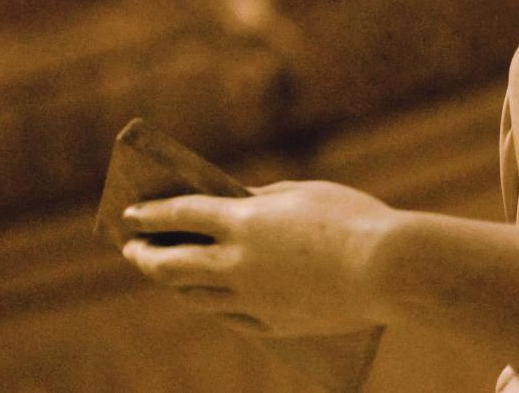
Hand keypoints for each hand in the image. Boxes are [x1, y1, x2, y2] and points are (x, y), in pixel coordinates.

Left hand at [121, 180, 394, 336]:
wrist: (387, 269)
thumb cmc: (353, 219)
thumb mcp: (305, 193)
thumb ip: (264, 197)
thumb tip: (237, 203)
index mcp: (243, 221)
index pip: (182, 214)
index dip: (152, 213)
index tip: (131, 214)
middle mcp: (237, 263)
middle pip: (174, 262)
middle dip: (147, 255)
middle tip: (133, 250)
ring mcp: (252, 299)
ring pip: (195, 295)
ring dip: (173, 283)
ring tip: (166, 274)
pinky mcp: (273, 324)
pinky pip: (229, 317)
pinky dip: (211, 305)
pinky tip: (208, 300)